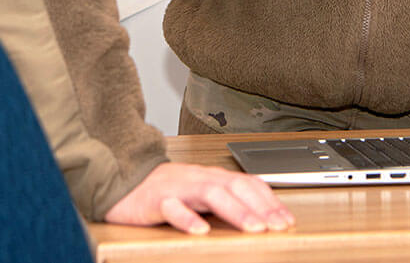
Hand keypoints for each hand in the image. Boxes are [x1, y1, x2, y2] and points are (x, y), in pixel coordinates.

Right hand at [104, 161, 294, 233]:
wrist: (122, 180)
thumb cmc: (165, 190)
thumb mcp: (200, 193)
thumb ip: (226, 200)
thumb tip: (260, 216)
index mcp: (212, 177)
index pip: (247, 184)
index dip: (270, 201)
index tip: (286, 220)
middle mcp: (199, 179)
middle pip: (234, 187)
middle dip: (260, 207)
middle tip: (278, 226)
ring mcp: (177, 188)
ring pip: (210, 194)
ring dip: (235, 210)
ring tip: (252, 227)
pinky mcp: (155, 201)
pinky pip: (172, 207)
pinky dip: (188, 218)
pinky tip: (201, 231)